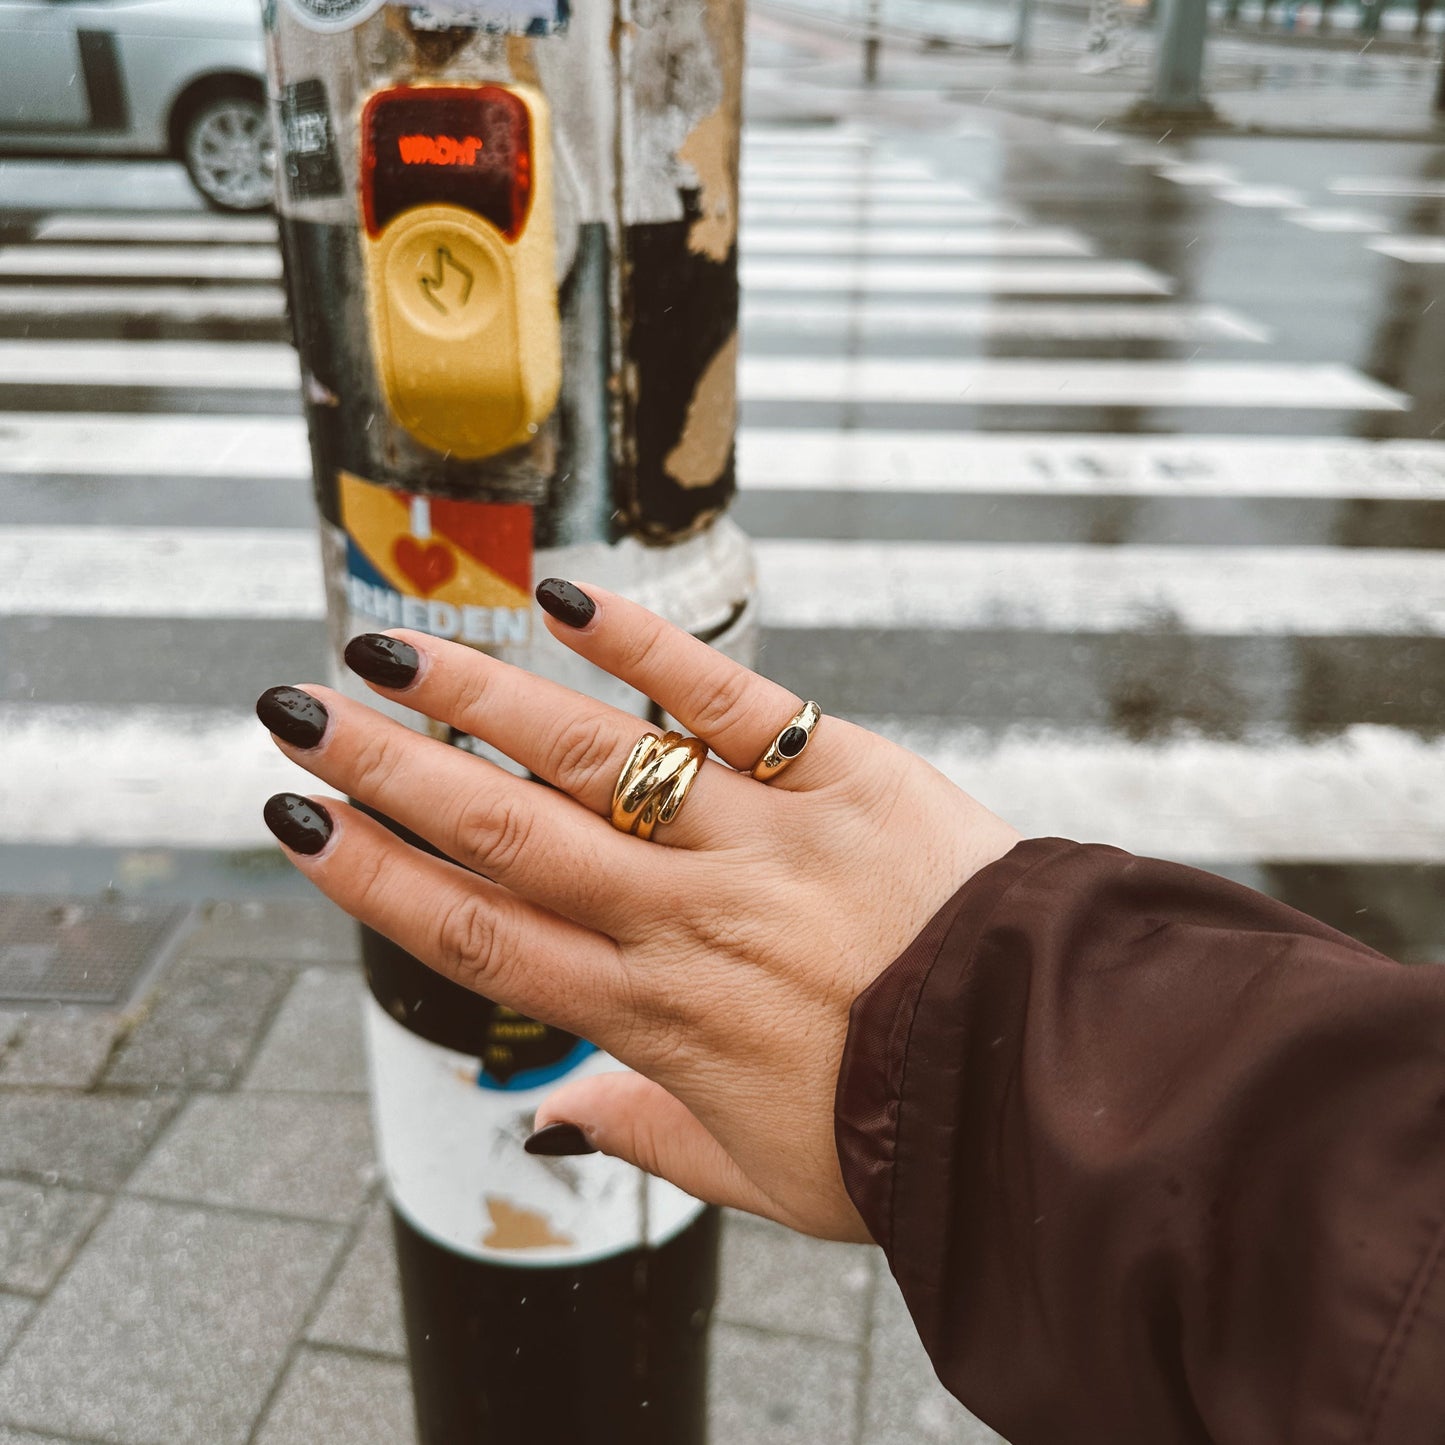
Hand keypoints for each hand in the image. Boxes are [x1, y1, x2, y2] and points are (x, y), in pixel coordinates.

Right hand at [258, 581, 1019, 1241]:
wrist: (1049, 1076)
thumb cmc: (906, 1133)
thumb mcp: (764, 1177)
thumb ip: (648, 1141)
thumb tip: (552, 1118)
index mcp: (654, 1018)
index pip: (484, 937)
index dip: (379, 881)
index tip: (300, 827)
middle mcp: (684, 921)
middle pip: (504, 836)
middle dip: (388, 773)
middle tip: (296, 714)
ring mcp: (760, 841)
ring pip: (591, 761)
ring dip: (478, 701)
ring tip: (386, 650)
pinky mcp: (842, 776)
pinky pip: (728, 701)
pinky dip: (645, 646)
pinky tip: (564, 597)